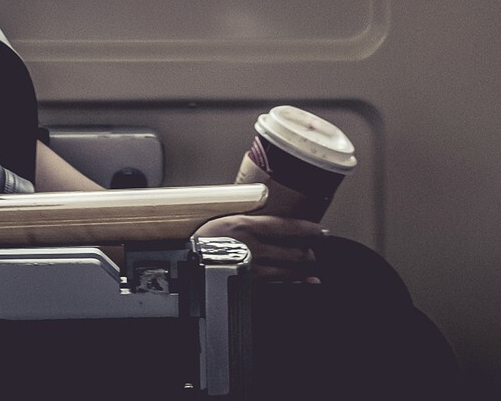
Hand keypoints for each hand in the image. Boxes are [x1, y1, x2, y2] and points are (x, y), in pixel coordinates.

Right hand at [195, 214, 326, 283]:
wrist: (180, 265)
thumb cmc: (197, 239)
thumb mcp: (222, 218)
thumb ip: (246, 218)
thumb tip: (265, 213)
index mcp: (246, 226)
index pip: (287, 227)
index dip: (308, 230)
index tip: (321, 231)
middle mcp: (253, 248)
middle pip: (292, 252)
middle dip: (308, 252)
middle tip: (315, 251)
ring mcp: (252, 270)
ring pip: (288, 271)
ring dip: (303, 269)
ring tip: (312, 267)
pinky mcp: (248, 286)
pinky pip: (277, 285)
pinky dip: (294, 284)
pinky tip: (304, 283)